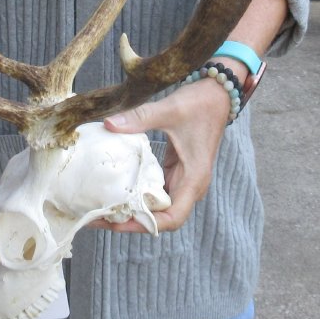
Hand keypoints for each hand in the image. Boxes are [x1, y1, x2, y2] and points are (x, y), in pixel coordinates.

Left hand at [95, 76, 232, 232]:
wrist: (218, 94)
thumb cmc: (200, 103)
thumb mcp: (169, 109)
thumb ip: (140, 118)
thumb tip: (109, 124)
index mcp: (194, 178)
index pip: (173, 217)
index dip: (146, 224)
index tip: (119, 222)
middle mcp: (190, 185)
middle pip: (162, 217)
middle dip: (133, 220)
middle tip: (101, 217)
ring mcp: (183, 178)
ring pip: (158, 206)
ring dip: (134, 209)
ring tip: (104, 208)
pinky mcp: (176, 170)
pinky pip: (156, 190)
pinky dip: (138, 193)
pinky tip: (117, 190)